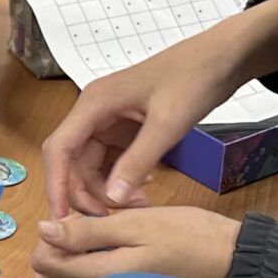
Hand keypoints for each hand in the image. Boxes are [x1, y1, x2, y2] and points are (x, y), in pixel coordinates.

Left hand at [33, 206, 239, 277]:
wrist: (231, 261)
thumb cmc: (186, 236)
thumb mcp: (137, 223)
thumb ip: (88, 230)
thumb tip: (42, 230)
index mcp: (100, 277)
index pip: (44, 265)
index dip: (48, 238)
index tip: (70, 221)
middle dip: (55, 255)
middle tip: (80, 231)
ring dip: (70, 267)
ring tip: (94, 243)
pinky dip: (88, 275)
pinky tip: (108, 256)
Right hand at [41, 0, 277, 217]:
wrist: (221, 58)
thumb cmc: (193, 80)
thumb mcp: (167, 125)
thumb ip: (137, 162)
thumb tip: (111, 199)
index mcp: (94, 104)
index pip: (59, 149)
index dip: (56, 185)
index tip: (63, 220)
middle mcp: (95, 111)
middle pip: (74, 161)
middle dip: (88, 193)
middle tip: (112, 219)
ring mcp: (110, 119)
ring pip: (93, 164)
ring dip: (108, 188)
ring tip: (139, 203)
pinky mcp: (126, 126)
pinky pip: (114, 159)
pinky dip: (124, 176)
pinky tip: (146, 184)